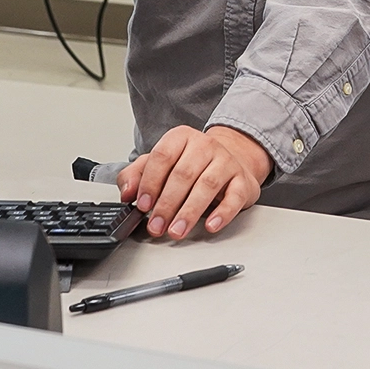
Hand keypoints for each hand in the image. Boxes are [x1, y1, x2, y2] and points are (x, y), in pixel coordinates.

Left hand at [117, 125, 271, 239]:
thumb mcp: (161, 163)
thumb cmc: (192, 164)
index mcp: (181, 138)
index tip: (143, 205)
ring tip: (177, 230)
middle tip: (157, 226)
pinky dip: (223, 213)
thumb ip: (137, 174)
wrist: (232, 159)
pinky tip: (211, 225)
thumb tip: (126, 192)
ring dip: (189, 212)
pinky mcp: (243, 181)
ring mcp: (226, 162)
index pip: (162, 157)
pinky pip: (235, 196)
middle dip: (167, 204)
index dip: (150, 182)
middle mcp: (205, 146)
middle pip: (183, 174)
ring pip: (207, 185)